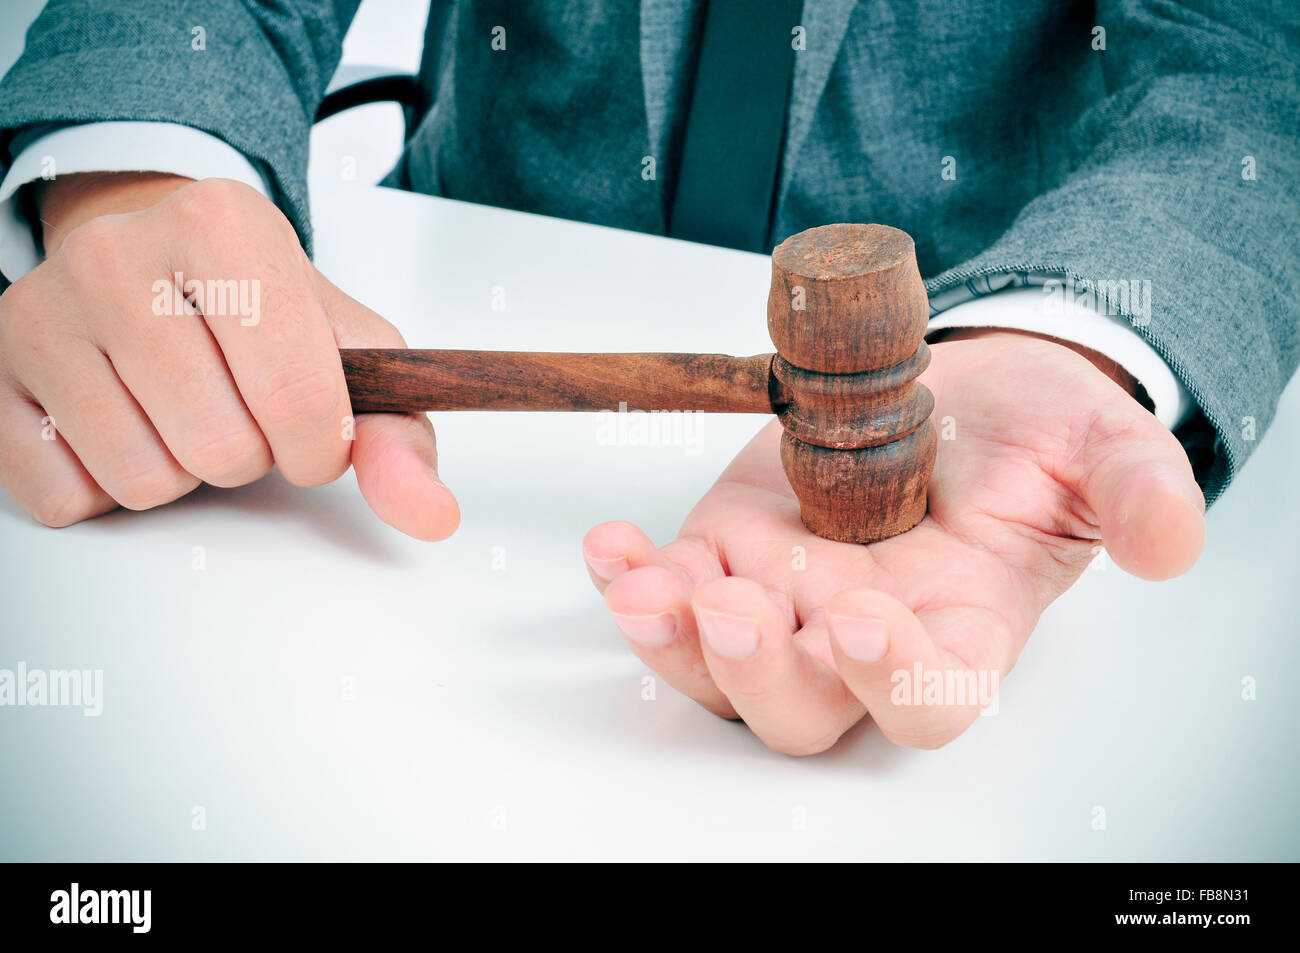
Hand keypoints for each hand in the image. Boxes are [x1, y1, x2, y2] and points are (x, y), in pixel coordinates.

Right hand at [0, 173, 458, 537]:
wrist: (161, 262)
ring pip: (143, 481)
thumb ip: (400, 432)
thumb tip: (433, 516)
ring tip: (183, 411)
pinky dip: (108, 488)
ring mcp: (41, 310)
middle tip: (237, 405)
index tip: (313, 427)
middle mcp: (117, 253)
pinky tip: (125, 424)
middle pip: (219, 448)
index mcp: (224, 224)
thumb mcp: (350, 353)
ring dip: (182, 472)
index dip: (319, 444)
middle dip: (250, 454)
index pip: (297, 397)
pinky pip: (66, 498)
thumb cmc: (263, 311)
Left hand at [583, 331, 1204, 753]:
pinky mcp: (730, 546)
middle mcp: (861, 634)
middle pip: (801, 710)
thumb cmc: (1032, 432)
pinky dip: (634, 577)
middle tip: (739, 610)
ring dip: (676, 641)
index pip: (925, 700)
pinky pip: (669, 588)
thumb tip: (1171, 542)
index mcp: (958, 631)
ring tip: (648, 585)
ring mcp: (786, 596)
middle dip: (762, 675)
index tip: (863, 620)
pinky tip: (613, 547)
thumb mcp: (1102, 450)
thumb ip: (1137, 494)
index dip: (891, 683)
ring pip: (718, 670)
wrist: (959, 384)